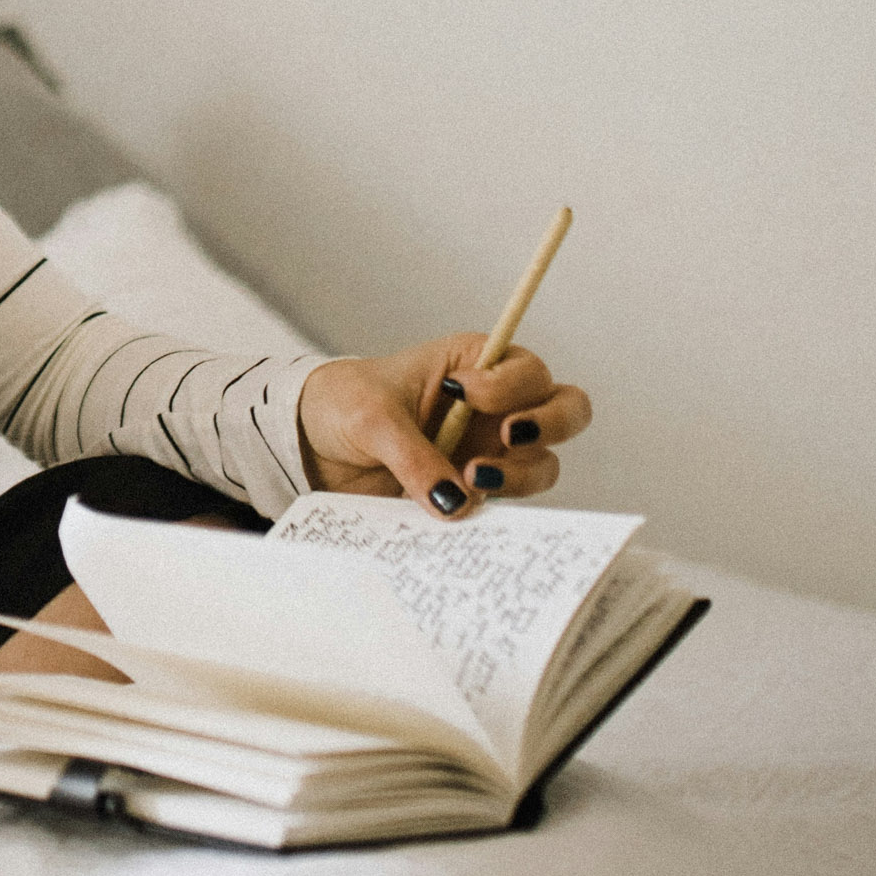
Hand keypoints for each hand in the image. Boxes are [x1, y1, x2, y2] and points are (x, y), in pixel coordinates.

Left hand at [296, 337, 591, 518]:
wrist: (309, 444)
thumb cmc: (342, 404)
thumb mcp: (370, 418)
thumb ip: (413, 456)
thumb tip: (456, 502)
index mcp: (473, 364)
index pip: (528, 369)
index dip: (510, 383)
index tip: (465, 392)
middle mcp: (494, 408)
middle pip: (566, 411)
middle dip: (550, 423)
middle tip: (507, 435)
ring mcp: (488, 451)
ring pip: (542, 465)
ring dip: (519, 474)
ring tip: (472, 479)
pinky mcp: (471, 491)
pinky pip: (504, 506)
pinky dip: (493, 511)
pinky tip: (461, 511)